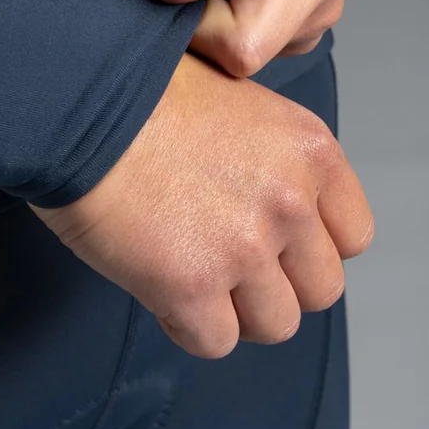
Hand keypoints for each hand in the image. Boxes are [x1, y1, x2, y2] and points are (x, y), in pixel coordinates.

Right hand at [28, 49, 373, 358]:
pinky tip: (158, 289)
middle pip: (321, 289)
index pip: (353, 236)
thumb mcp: (234, 94)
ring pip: (275, 325)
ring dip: (235, 312)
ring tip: (192, 279)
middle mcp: (289, 201)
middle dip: (276, 285)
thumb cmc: (136, 86)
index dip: (310, 248)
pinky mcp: (190, 285)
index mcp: (309, 149)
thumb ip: (266, 151)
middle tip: (228, 265)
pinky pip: (213, 341)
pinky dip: (185, 324)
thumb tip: (263, 194)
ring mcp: (244, 248)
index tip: (275, 243)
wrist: (75, 95)